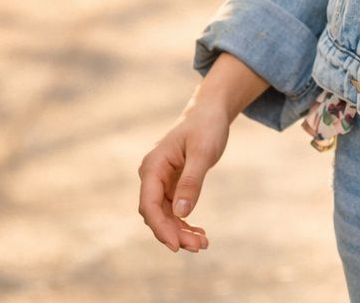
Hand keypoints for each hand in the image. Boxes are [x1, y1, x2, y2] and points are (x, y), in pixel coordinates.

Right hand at [137, 102, 230, 253]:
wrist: (210, 113)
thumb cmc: (206, 127)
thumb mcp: (203, 152)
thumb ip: (192, 181)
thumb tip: (182, 213)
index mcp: (153, 166)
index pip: (149, 204)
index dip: (160, 227)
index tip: (175, 245)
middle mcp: (152, 175)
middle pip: (156, 213)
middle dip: (174, 233)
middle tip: (200, 247)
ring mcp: (160, 181)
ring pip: (165, 215)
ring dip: (180, 231)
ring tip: (203, 243)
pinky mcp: (171, 184)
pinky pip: (173, 209)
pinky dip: (184, 222)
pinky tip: (199, 233)